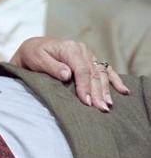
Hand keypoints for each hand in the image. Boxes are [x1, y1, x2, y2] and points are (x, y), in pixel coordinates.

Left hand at [11, 37, 129, 111]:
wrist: (33, 48)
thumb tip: (67, 74)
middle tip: (100, 109)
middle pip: (93, 73)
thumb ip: (52, 67)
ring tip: (107, 105)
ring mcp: (88, 55)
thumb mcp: (37, 59)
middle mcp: (82, 50)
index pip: (82, 69)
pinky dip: (115, 80)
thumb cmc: (33, 54)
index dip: (85, 86)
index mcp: (70, 48)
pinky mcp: (90, 60)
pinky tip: (123, 91)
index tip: (86, 101)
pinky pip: (106, 70)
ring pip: (101, 73)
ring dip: (106, 90)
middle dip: (97, 92)